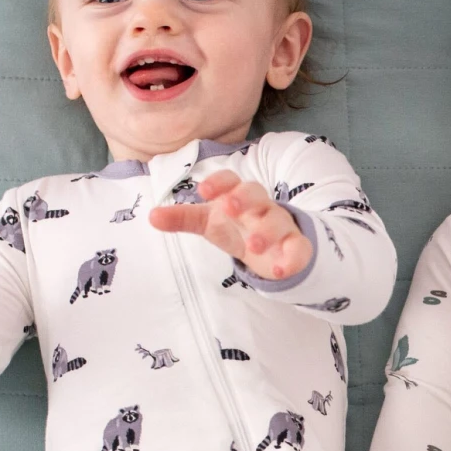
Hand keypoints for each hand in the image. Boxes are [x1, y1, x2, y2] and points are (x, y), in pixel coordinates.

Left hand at [149, 170, 312, 280]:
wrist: (272, 245)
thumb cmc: (236, 226)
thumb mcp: (208, 222)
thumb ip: (182, 218)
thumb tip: (151, 216)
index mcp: (237, 195)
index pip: (230, 180)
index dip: (219, 183)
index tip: (203, 191)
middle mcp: (260, 206)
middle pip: (257, 193)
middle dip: (244, 199)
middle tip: (228, 209)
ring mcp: (280, 225)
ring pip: (277, 221)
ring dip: (266, 231)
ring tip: (252, 245)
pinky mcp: (295, 246)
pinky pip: (298, 249)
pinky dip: (292, 259)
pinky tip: (280, 270)